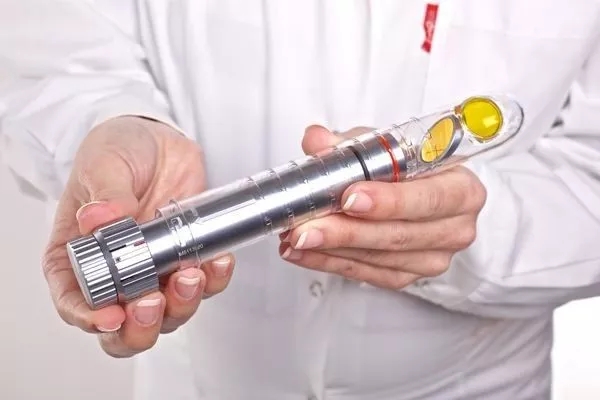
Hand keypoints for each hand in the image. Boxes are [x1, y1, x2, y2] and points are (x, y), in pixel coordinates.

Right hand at [43, 116, 234, 357]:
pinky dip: (214, 280)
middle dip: (140, 326)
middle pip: (123, 326)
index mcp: (77, 257)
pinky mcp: (186, 260)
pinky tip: (217, 261)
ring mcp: (154, 270)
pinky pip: (205, 284)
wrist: (159, 139)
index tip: (111, 316)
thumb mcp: (103, 162)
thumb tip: (98, 219)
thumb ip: (104, 191)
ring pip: (167, 313)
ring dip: (181, 304)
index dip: (89, 318)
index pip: (73, 301)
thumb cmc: (117, 152)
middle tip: (152, 301)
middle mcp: (115, 273)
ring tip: (190, 275)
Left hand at [279, 125, 485, 289]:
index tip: (349, 198)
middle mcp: (455, 228)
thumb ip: (349, 144)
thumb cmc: (405, 169)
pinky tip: (305, 253)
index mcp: (461, 189)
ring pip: (378, 259)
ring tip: (295, 238)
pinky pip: (367, 274)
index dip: (389, 200)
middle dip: (346, 232)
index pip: (428, 198)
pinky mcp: (407, 276)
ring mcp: (433, 259)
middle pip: (398, 235)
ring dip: (331, 250)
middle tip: (306, 227)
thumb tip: (317, 141)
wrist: (415, 195)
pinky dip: (330, 263)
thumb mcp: (381, 146)